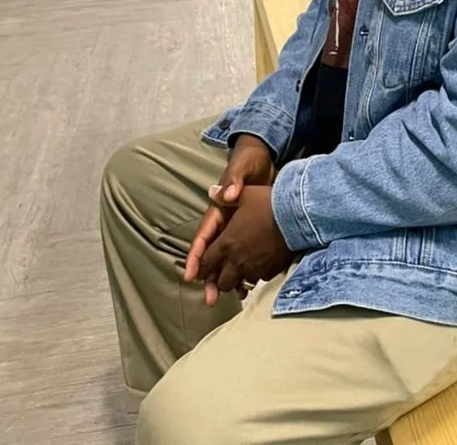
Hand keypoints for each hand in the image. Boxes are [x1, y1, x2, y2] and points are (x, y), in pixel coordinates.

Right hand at [184, 135, 274, 304]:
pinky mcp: (250, 231)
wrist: (266, 157)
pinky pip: (243, 255)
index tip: (190, 276)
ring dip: (226, 278)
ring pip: (227, 258)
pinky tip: (248, 286)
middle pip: (213, 254)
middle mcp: (225, 221)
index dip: (195, 257)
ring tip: (230, 298)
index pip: (203, 237)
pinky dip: (244, 270)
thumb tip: (225, 195)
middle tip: (210, 299)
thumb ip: (234, 181)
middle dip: (210, 277)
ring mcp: (237, 227)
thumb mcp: (242, 168)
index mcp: (218, 209)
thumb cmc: (249, 161)